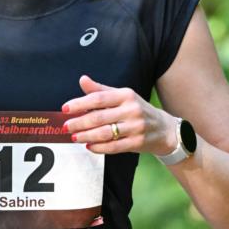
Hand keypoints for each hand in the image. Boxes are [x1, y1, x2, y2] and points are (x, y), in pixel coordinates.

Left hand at [61, 75, 179, 155]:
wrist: (163, 129)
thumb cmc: (138, 110)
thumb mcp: (123, 96)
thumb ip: (101, 90)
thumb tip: (82, 80)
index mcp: (126, 95)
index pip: (98, 98)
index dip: (80, 104)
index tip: (65, 109)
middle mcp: (131, 110)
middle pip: (99, 117)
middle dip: (79, 122)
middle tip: (66, 126)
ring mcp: (135, 127)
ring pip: (105, 133)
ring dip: (86, 136)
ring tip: (74, 137)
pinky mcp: (136, 143)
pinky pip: (113, 147)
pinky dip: (99, 147)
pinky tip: (89, 146)